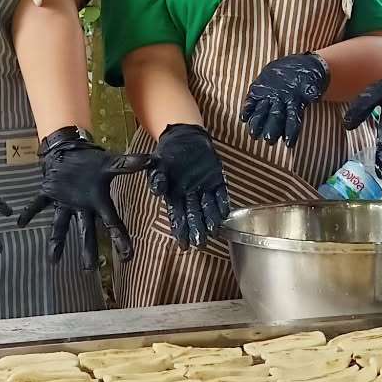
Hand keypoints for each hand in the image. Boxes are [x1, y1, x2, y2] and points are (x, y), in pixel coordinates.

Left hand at [16, 127, 154, 266]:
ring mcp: (64, 203)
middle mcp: (82, 208)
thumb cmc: (92, 162)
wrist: (71, 152)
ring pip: (61, 225)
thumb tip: (152, 159)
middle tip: (89, 270)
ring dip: (57, 242)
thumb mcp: (110, 163)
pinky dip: (30, 212)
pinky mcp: (49, 194)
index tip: (128, 256)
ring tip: (53, 260)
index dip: (120, 238)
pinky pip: (38, 204)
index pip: (112, 223)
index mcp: (98, 202)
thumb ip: (128, 164)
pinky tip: (21, 223)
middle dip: (88, 250)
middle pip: (86, 232)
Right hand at [148, 124, 231, 249]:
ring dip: (211, 220)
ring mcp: (204, 189)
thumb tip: (157, 191)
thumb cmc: (168, 153)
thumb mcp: (157, 164)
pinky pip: (220, 194)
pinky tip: (224, 213)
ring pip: (208, 208)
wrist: (184, 137)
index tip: (183, 244)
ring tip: (213, 232)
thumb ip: (156, 178)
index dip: (180, 231)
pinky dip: (222, 203)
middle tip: (200, 244)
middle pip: (194, 216)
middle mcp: (190, 196)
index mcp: (174, 195)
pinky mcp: (216, 181)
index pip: (177, 217)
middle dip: (197, 230)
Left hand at [240, 53, 329, 146]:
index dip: (291, 132)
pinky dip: (247, 110)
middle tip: (269, 140)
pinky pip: (251, 103)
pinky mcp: (257, 92)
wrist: (295, 66)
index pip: (293, 121)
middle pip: (275, 119)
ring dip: (257, 124)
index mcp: (294, 106)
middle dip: (272, 130)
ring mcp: (267, 99)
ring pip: (262, 114)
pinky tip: (244, 118)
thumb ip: (311, 89)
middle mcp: (279, 106)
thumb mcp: (311, 81)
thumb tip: (315, 95)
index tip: (289, 144)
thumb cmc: (306, 77)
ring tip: (253, 134)